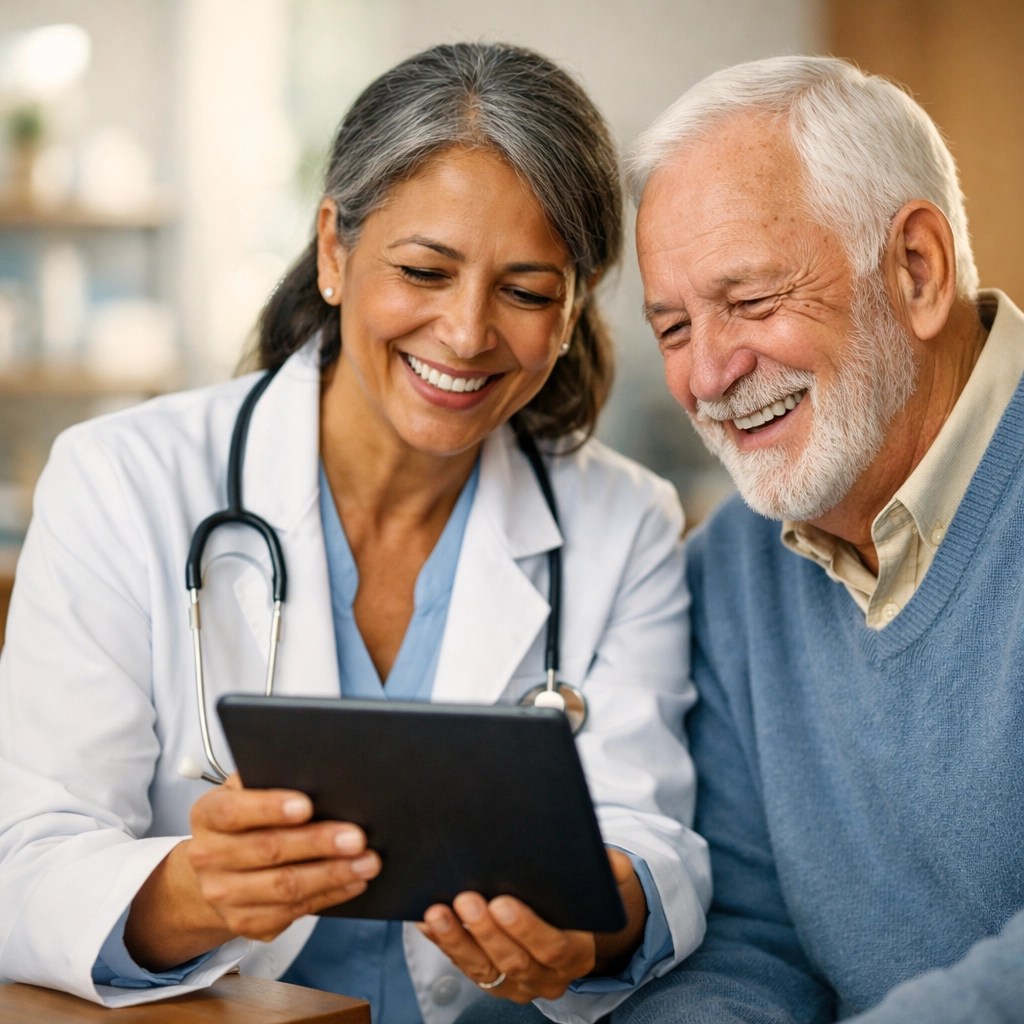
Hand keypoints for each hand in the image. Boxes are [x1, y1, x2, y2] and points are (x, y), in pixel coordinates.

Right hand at [187, 773, 381, 941]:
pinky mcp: (246, 923)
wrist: (217, 869)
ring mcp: (225, 896)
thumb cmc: (244, 819)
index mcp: (207, 815)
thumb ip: (271, 781)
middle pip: (268, 850)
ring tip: (367, 862)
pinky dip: (329, 895)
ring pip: (284, 887)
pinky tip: (353, 881)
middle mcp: (209, 858)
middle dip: (318, 843)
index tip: (307, 805)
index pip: (233, 811)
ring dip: (332, 874)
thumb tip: (318, 775)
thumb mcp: (247, 791)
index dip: (269, 808)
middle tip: (356, 837)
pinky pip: (294, 912)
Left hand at [417, 849, 644, 1002]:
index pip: (553, 948)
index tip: (502, 902)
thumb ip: (611, 871)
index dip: (526, 928)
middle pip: (513, 960)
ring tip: (438, 911)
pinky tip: (427, 921)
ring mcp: (515, 983)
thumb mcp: (607, 885)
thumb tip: (607, 858)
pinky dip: (443, 943)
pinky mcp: (490, 980)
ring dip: (457, 939)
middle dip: (486, 930)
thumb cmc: (583, 901)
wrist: (573, 932)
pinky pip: (463, 966)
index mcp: (577, 953)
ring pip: (482, 968)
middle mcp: (546, 976)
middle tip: (466, 898)